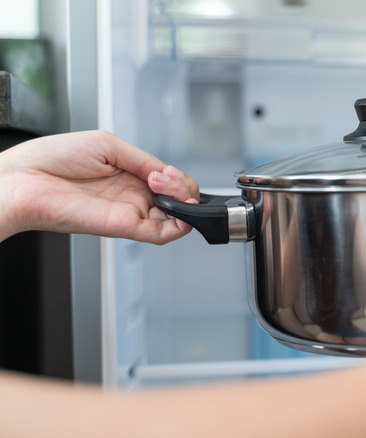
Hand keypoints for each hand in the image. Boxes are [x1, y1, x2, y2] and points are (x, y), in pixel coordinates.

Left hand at [0, 130, 198, 243]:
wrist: (23, 180)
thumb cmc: (51, 159)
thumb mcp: (107, 145)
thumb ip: (142, 160)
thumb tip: (168, 174)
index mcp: (129, 175)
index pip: (169, 181)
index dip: (177, 176)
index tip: (166, 170)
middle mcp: (132, 196)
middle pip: (178, 199)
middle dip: (184, 186)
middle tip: (165, 178)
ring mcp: (129, 212)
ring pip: (177, 218)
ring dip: (185, 202)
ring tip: (169, 187)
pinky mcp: (124, 227)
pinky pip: (162, 234)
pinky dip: (180, 224)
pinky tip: (179, 208)